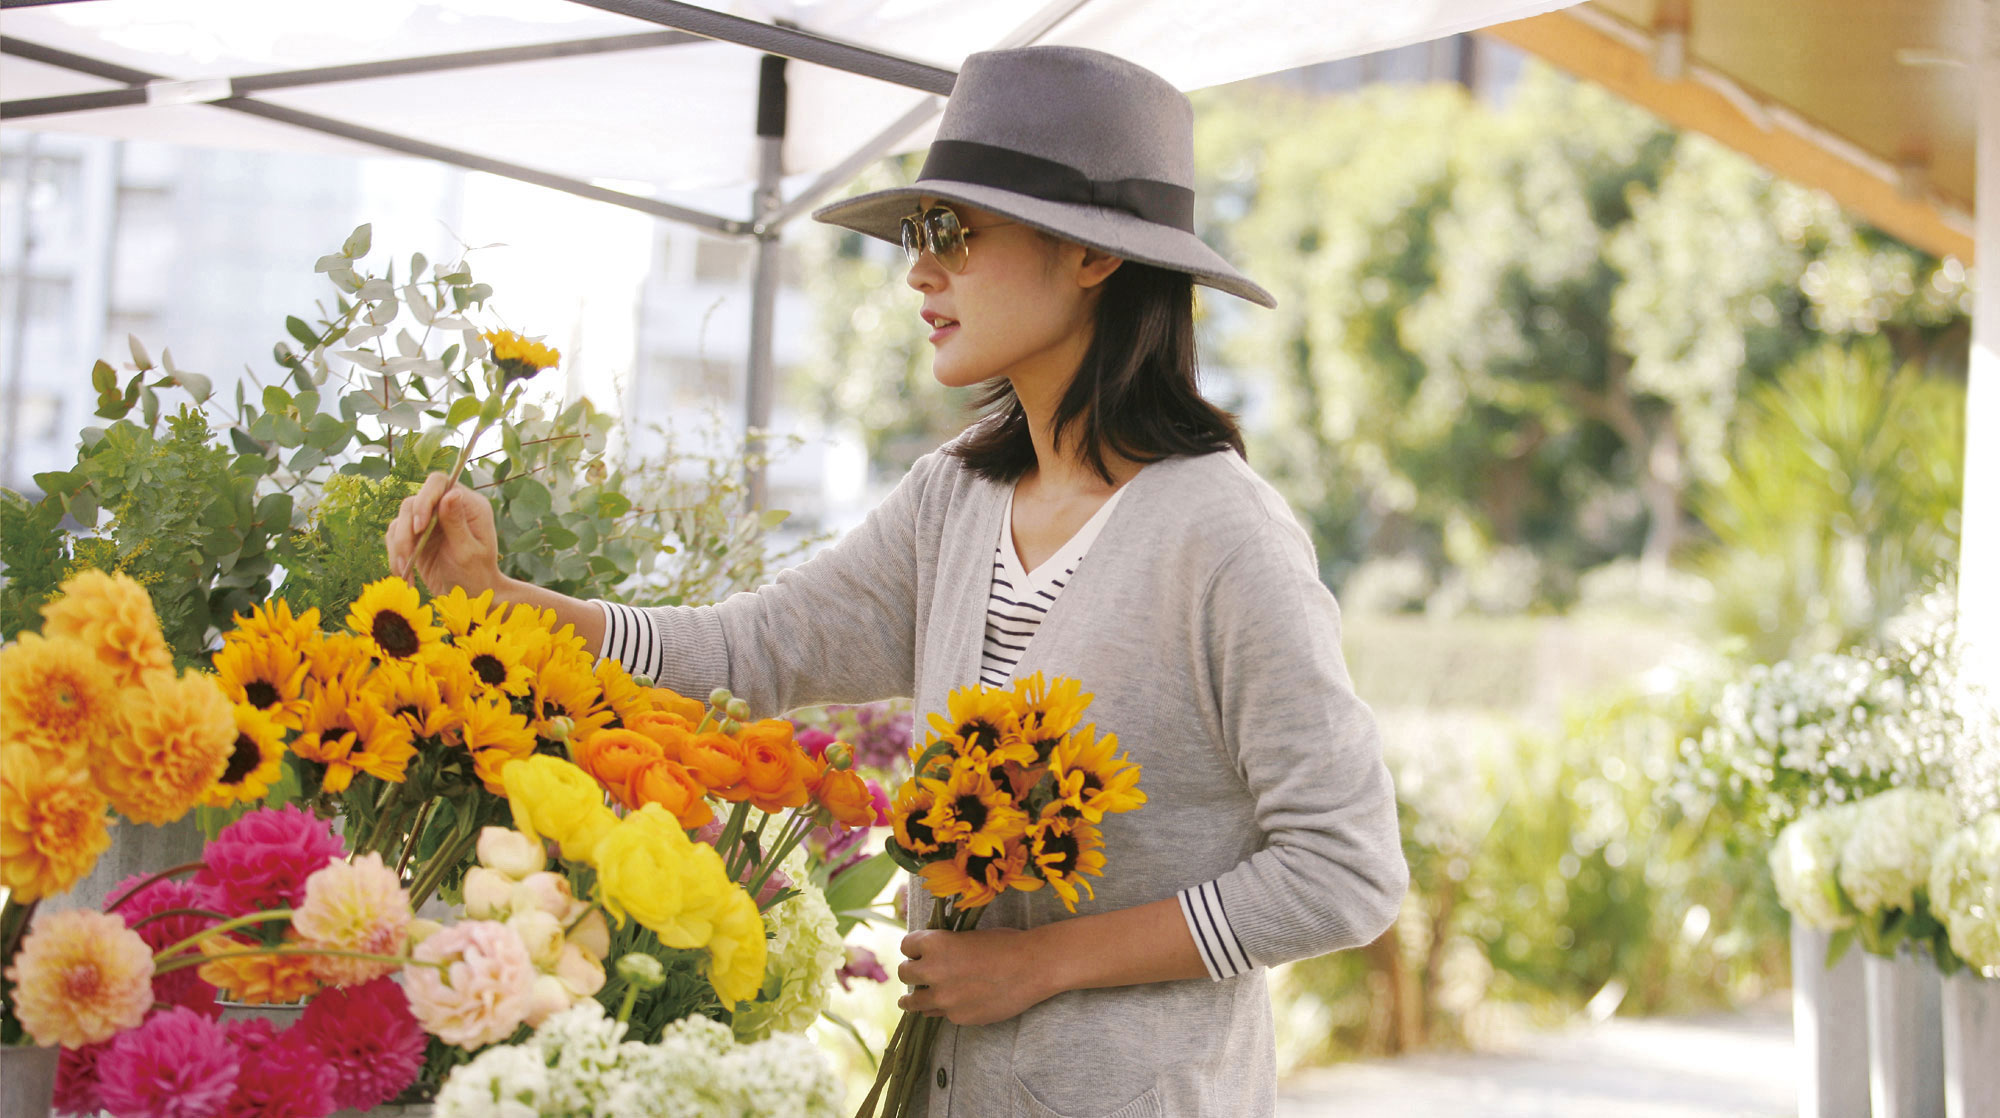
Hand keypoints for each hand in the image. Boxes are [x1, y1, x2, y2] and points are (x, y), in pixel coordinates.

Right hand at [385, 472, 502, 595]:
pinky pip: (395, 536)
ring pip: (401, 519)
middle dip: (406, 531)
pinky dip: (395, 556)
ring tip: (405, 571)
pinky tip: (404, 576)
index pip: (439, 483)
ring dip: (399, 546)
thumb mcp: (469, 552)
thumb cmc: (476, 575)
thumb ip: (457, 523)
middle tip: (407, 557)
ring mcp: (430, 522)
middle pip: (413, 502)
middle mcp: (447, 508)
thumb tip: (451, 493)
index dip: (424, 499)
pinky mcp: (415, 537)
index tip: (419, 528)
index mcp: (469, 505)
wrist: (469, 598)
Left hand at [896, 927, 1054, 1026]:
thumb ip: (944, 948)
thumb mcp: (968, 936)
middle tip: (917, 973)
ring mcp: (944, 998)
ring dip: (913, 998)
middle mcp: (933, 971)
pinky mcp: (957, 1017)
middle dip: (912, 971)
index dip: (914, 947)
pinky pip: (939, 1014)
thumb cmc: (1005, 944)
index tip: (917, 951)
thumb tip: (929, 958)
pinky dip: (944, 1008)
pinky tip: (953, 1003)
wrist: (1033, 967)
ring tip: (910, 1000)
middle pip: (904, 973)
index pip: (907, 945)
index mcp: (935, 943)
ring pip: (912, 1002)